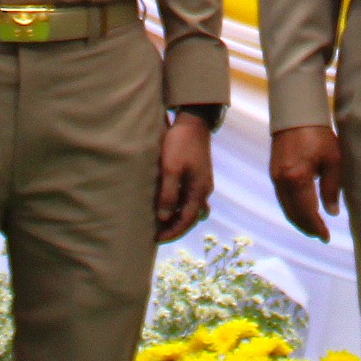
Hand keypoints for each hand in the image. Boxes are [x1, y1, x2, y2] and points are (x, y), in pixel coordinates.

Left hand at [155, 116, 216, 241]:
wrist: (193, 122)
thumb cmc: (180, 144)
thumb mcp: (170, 169)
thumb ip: (168, 194)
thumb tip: (163, 218)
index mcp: (199, 191)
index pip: (186, 221)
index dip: (171, 232)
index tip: (156, 239)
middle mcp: (204, 190)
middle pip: (191, 218)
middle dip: (176, 228)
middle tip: (158, 235)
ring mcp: (202, 182)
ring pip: (192, 208)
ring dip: (179, 218)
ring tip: (162, 222)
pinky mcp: (198, 175)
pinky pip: (191, 198)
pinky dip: (180, 206)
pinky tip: (168, 204)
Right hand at [271, 125, 345, 241]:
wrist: (296, 114)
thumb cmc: (318, 134)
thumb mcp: (332, 160)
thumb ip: (332, 188)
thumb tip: (332, 212)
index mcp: (297, 179)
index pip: (306, 212)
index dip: (316, 227)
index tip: (326, 238)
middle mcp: (282, 181)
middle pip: (293, 214)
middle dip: (307, 227)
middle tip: (321, 235)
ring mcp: (275, 177)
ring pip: (286, 207)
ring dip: (299, 220)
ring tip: (313, 227)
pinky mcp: (274, 172)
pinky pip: (282, 198)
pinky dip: (292, 208)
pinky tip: (302, 210)